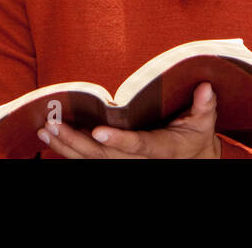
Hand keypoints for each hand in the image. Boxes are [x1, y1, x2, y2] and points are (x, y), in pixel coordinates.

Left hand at [36, 82, 221, 158]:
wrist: (192, 160)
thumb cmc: (195, 138)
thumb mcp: (204, 123)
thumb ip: (204, 106)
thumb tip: (206, 87)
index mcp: (161, 149)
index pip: (138, 146)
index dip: (118, 141)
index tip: (98, 132)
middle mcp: (139, 161)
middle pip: (103, 157)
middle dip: (76, 142)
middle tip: (53, 125)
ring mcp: (126, 164)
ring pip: (92, 161)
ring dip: (66, 147)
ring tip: (45, 130)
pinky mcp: (116, 162)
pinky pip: (90, 161)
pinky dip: (69, 152)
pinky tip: (51, 140)